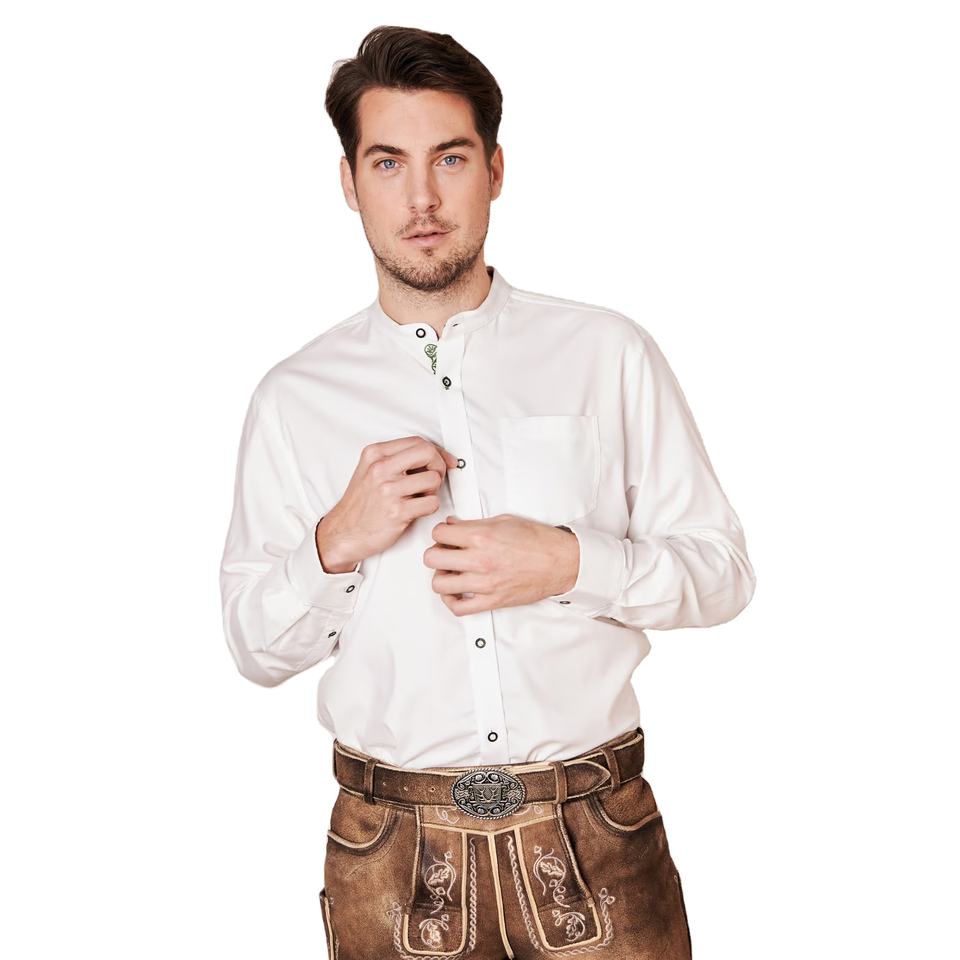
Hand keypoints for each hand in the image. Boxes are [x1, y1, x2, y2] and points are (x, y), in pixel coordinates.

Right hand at [316, 436, 458, 571]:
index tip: (444, 461)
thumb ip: (396, 460)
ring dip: (432, 491)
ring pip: (434, 479)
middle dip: (439, 466)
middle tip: (434, 479)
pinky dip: (429, 507)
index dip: (437, 452)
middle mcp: (380, 469)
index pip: (417, 441)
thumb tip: (432, 455)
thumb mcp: (370, 471)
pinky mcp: (397, 511)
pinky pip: (431, 503)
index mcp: (375, 454)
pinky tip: (416, 510)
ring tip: (419, 497)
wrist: (343, 533)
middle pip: (428, 453)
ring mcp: (388, 490)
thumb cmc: (359, 505)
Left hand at [423, 514, 579, 615]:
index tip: (445, 536)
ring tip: (451, 571)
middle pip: (432, 558)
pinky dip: (452, 601)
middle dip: (436, 553)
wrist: (560, 561)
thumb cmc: (538, 541)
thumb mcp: (504, 521)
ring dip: (441, 576)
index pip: (439, 534)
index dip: (440, 533)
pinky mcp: (491, 600)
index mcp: (482, 536)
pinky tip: (456, 592)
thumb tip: (453, 525)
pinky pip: (459, 608)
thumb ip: (475, 523)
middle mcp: (480, 560)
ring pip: (439, 584)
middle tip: (445, 552)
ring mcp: (484, 583)